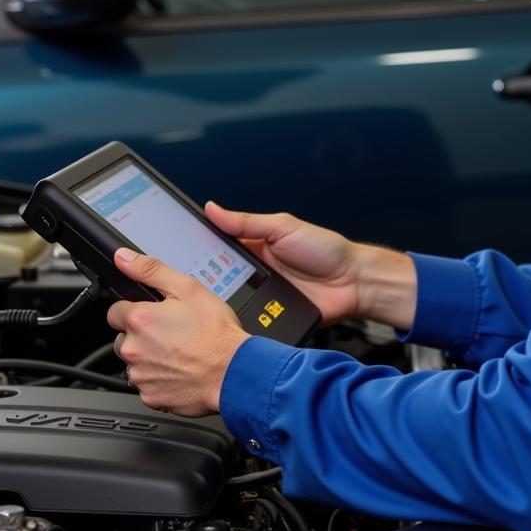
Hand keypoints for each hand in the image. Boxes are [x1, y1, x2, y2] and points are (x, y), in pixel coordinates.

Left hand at [107, 248, 248, 415]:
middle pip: (124, 339)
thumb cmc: (216, 332)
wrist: (234, 371)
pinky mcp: (151, 397)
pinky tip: (181, 370)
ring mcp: (141, 376)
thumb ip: (151, 271)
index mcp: (140, 320)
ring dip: (150, 358)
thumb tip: (123, 258)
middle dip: (141, 335)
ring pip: (136, 363)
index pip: (115, 312)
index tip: (152, 314)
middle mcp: (134, 350)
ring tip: (179, 351)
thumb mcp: (188, 288)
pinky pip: (148, 385)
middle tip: (171, 332)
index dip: (134, 310)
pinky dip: (160, 379)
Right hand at [205, 202, 416, 330]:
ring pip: (229, 304)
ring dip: (219, 304)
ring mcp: (261, 299)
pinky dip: (239, 322)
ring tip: (203, 305)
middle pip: (216, 280)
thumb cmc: (325, 250)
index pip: (215, 250)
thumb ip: (247, 221)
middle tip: (185, 282)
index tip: (174, 253)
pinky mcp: (271, 320)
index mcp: (253, 248)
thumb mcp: (283, 227)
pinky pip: (249, 322)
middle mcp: (253, 274)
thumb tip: (212, 208)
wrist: (355, 282)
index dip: (196, 252)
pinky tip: (228, 322)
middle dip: (201, 282)